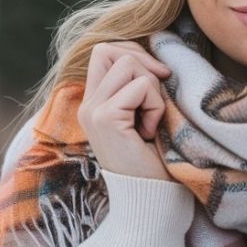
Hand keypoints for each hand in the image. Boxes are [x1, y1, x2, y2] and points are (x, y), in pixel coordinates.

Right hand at [77, 41, 173, 181]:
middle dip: (144, 63)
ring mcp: (92, 111)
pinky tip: (150, 131)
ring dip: (152, 88)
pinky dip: (155, 105)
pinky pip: (141, 86)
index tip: (159, 77)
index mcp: (95, 102)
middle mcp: (87, 104)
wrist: (151, 196)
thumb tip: (159, 58)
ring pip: (128, 63)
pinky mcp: (105, 119)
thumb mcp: (147, 114)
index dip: (136, 54)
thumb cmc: (156, 158)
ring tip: (151, 119)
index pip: (104, 51)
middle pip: (109, 49)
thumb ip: (141, 87)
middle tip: (158, 95)